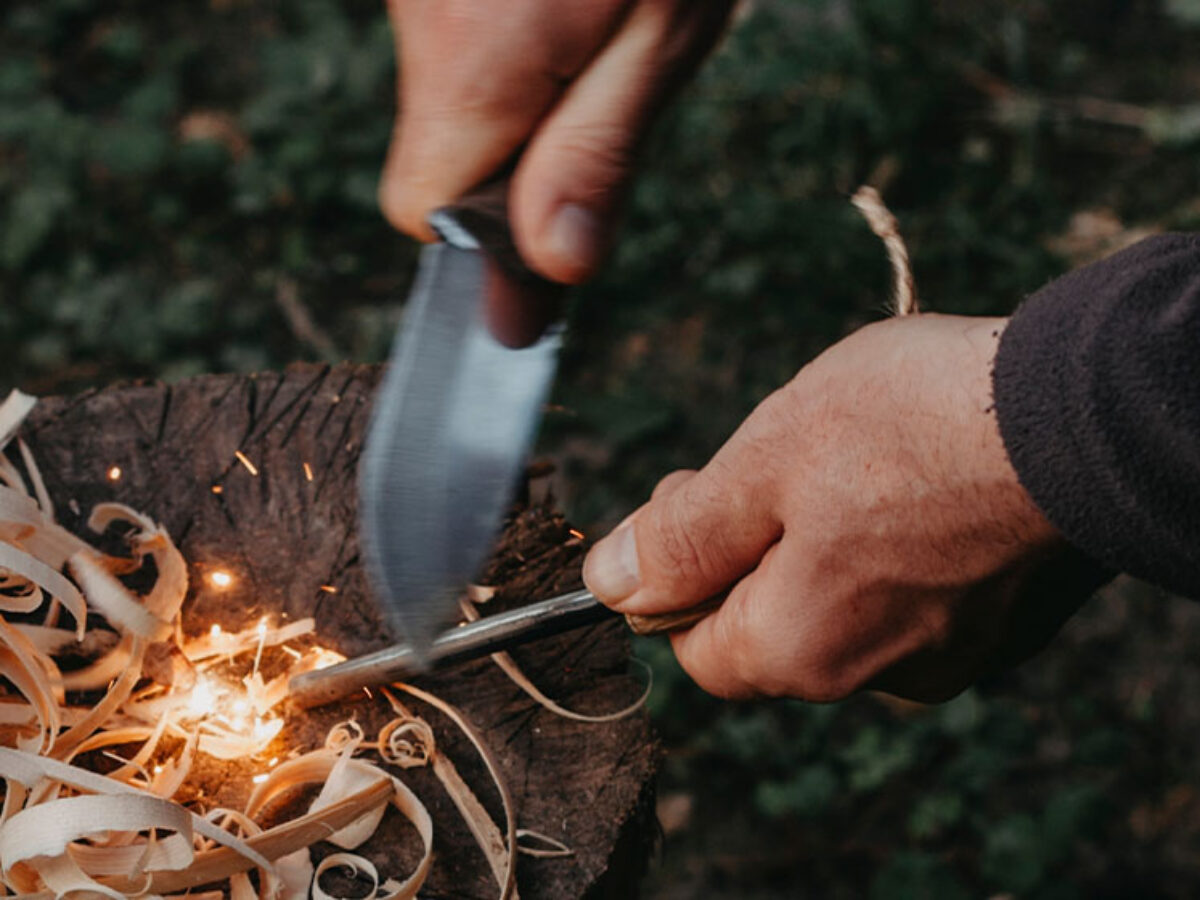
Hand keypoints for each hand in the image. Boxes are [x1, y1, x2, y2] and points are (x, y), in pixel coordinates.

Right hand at [379, 0, 733, 286]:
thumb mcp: (663, 32)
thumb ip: (597, 153)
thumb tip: (554, 266)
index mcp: (473, 62)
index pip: (422, 209)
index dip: (490, 228)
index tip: (559, 204)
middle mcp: (419, 20)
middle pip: (435, 150)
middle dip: (510, 153)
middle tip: (599, 90)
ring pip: (448, 92)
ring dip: (517, 89)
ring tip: (592, 27)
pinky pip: (456, 35)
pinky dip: (508, 37)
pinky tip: (561, 5)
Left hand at [583, 315, 1098, 701]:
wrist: (1081, 413)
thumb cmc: (909, 428)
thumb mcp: (764, 462)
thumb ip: (681, 538)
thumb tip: (608, 584)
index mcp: (800, 650)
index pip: (692, 646)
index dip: (675, 570)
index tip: (698, 489)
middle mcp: (872, 676)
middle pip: (766, 625)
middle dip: (751, 546)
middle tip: (777, 461)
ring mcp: (946, 654)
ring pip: (839, 606)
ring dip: (823, 541)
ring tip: (857, 462)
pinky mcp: (997, 624)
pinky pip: (908, 596)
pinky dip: (891, 548)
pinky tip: (914, 484)